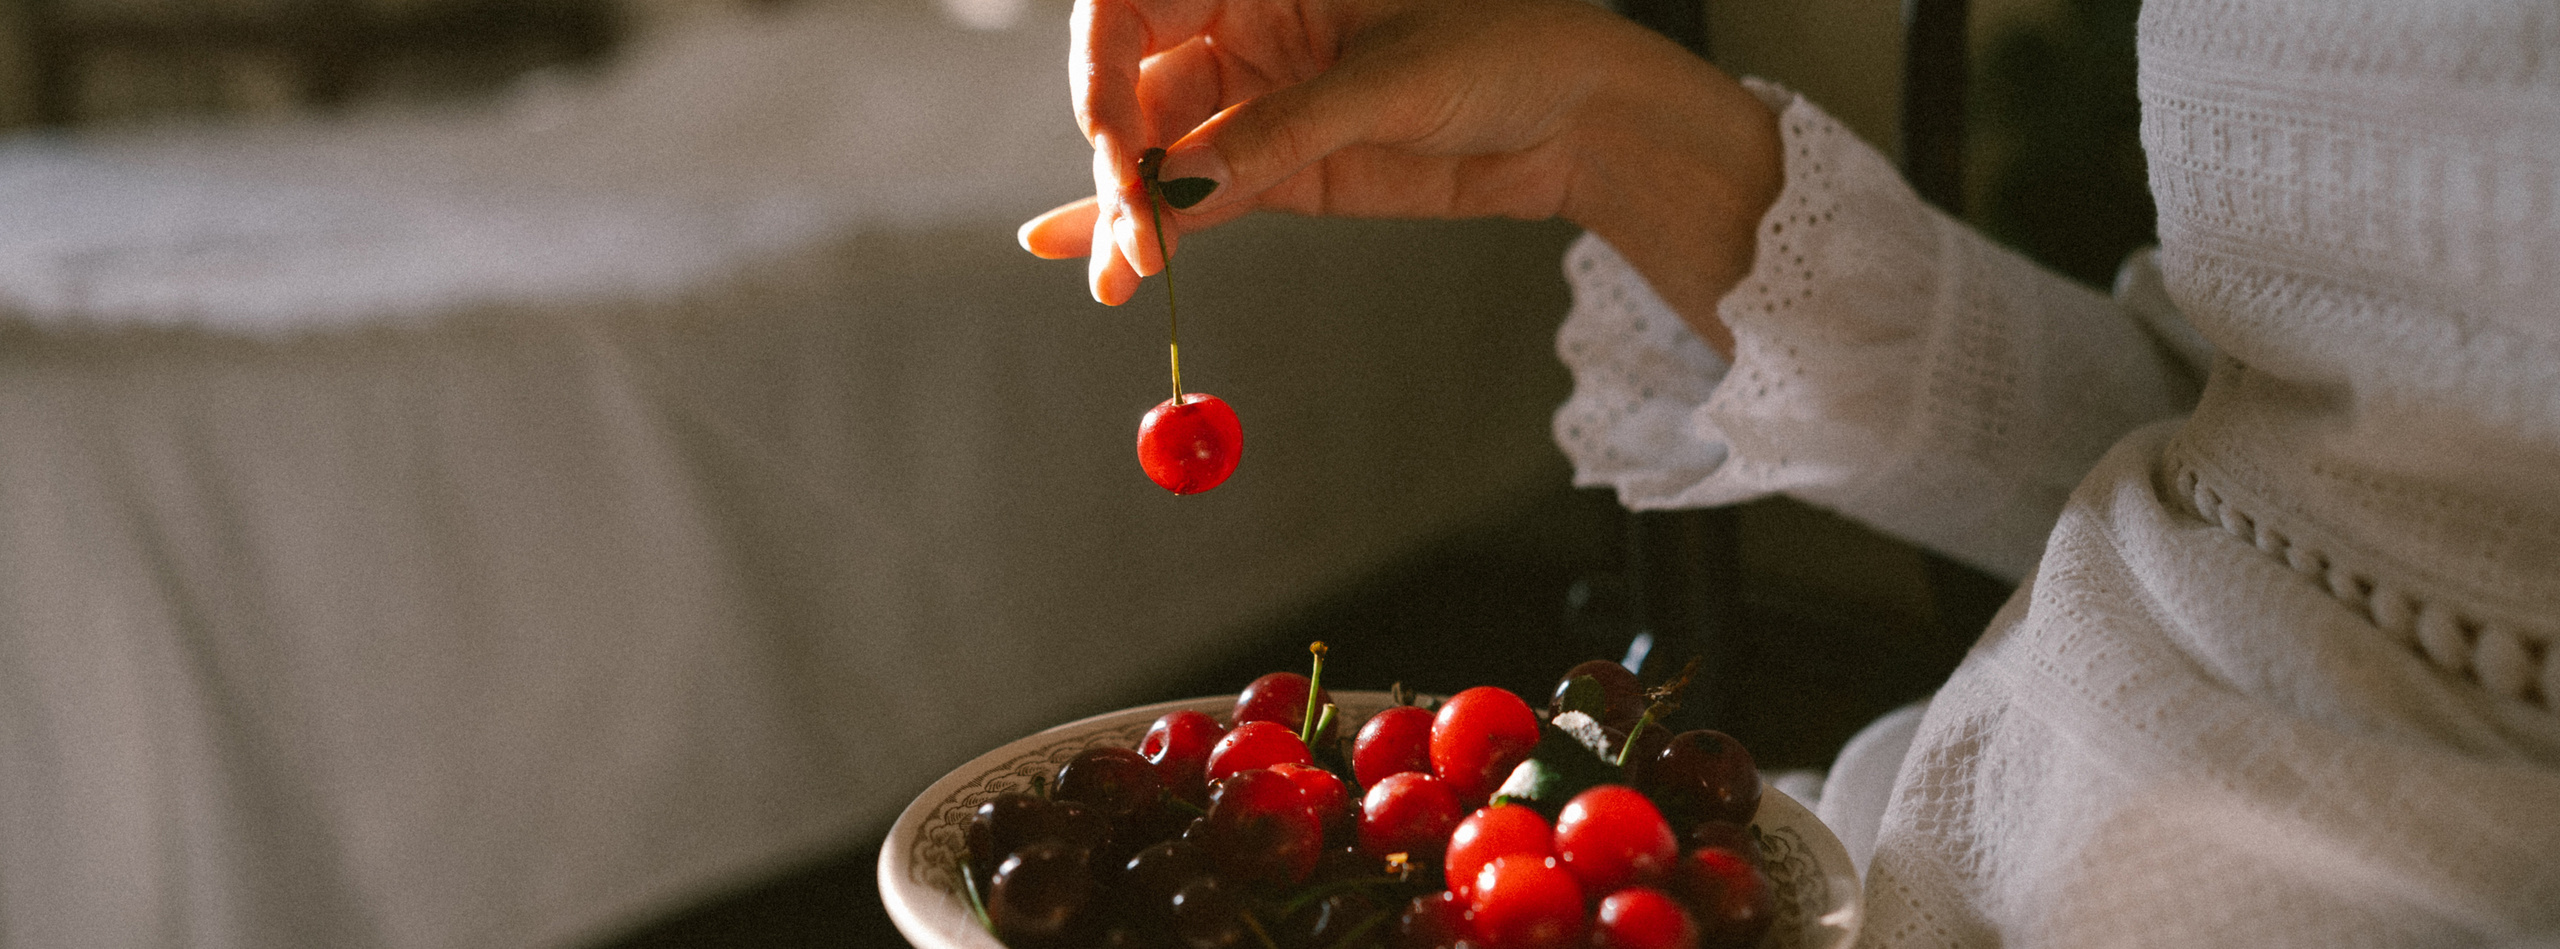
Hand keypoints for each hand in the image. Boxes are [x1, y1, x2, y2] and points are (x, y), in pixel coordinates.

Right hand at [1017, 0, 1782, 354]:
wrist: (1580, 118)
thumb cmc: (1505, 50)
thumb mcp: (1391, 83)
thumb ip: (1282, 133)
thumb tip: (1183, 186)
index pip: (1135, 5)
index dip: (1102, 64)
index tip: (1108, 133)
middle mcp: (1246, 28)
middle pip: (1139, 91)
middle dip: (1122, 163)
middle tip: (1132, 230)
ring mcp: (1259, 102)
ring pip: (1162, 155)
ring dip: (1131, 216)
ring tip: (1121, 278)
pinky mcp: (1283, 169)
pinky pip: (1200, 199)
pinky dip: (1155, 233)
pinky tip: (1099, 264)